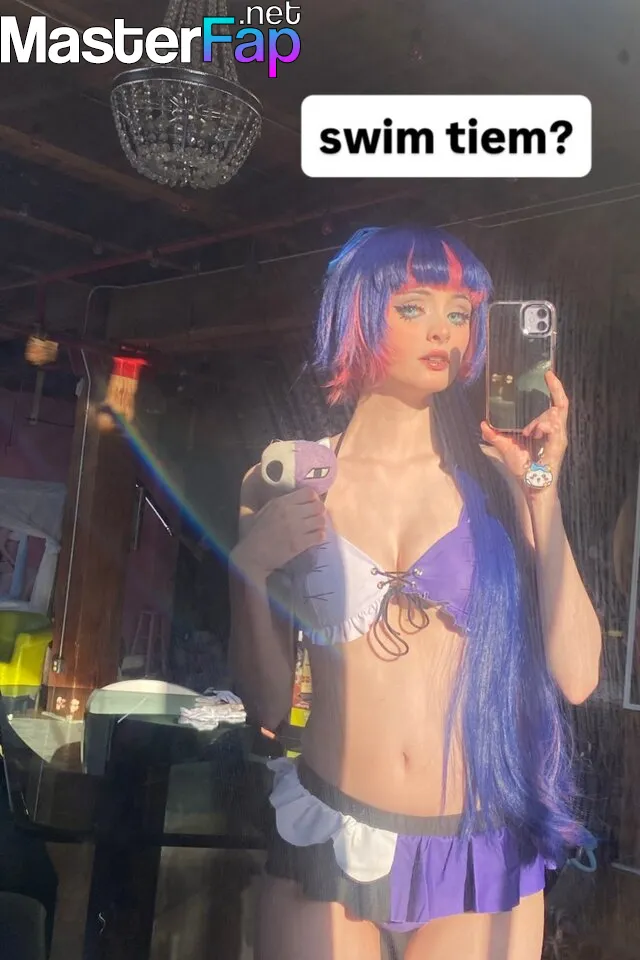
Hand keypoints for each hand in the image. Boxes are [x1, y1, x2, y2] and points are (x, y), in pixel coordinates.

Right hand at [232, 487, 325, 576]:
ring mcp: (296, 529)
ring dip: (320, 524)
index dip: (314, 498)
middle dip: (319, 511)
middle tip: (315, 517)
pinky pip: (320, 536)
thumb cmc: (257, 532)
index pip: (309, 493)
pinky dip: (320, 536)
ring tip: (315, 528)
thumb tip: (301, 499)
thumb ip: (283, 502)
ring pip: (321, 521)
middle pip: (318, 506)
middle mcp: (291, 513)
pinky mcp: (300, 544)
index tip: (311, 504)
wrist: (254, 555)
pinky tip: (314, 538)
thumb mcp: (267, 510)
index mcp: (282, 503)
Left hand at [480, 370, 568, 492]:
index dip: (555, 387)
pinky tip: (533, 433)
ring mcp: (559, 436)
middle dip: (549, 398)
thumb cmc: (522, 467)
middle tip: (537, 404)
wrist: (529, 484)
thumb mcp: (505, 446)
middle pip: (558, 404)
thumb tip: (483, 424)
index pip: (556, 403)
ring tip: (527, 434)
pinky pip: (556, 426)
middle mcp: (556, 429)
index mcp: (546, 427)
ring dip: (539, 420)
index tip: (548, 374)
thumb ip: (494, 434)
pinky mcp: (560, 443)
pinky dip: (543, 425)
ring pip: (555, 413)